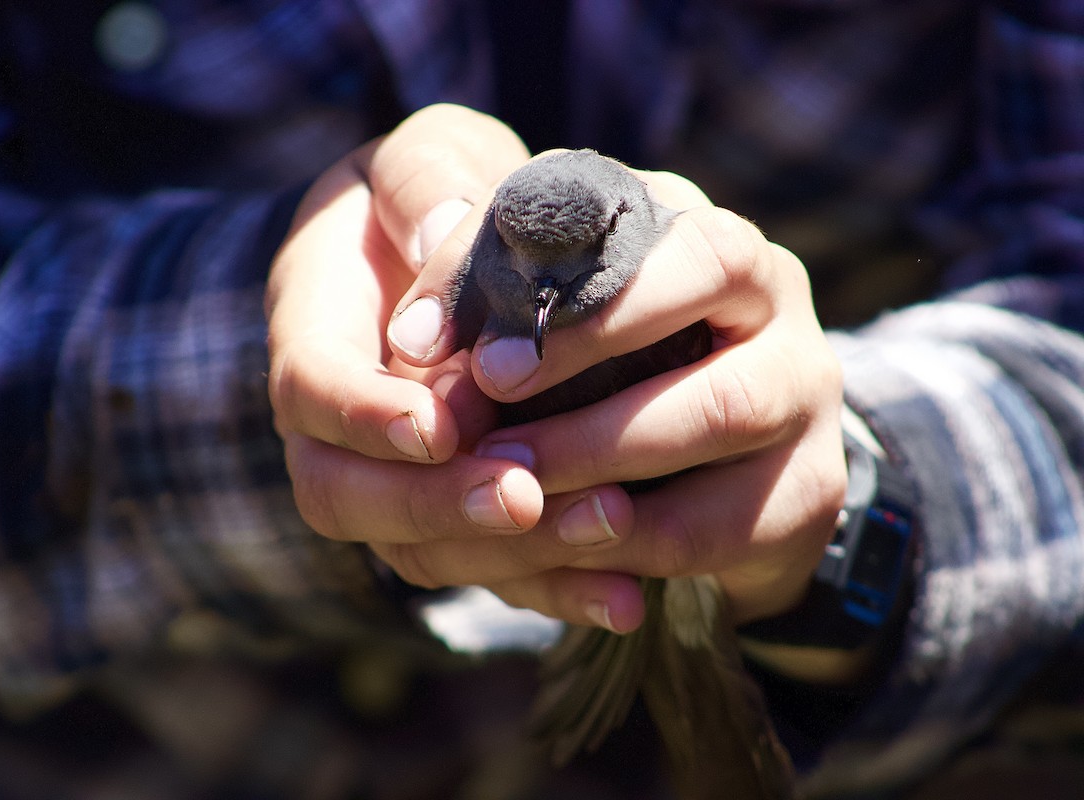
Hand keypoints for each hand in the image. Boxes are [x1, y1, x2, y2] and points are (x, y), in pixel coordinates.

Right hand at [269, 107, 657, 629]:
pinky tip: (623, 599)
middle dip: (434, 504)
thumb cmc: (435, 192)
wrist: (447, 250)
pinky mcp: (449, 514)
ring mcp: (387, 477)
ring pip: (417, 550)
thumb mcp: (426, 155)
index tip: (438, 424)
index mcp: (315, 327)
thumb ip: (424, 185)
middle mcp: (337, 421)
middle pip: (346, 496)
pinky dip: (551, 588)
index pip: (311, 390)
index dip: (364, 417)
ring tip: (606, 530)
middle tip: (523, 498)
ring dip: (506, 556)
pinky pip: (483, 570)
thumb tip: (439, 240)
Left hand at [386, 159, 847, 629]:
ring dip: (598, 450)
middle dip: (585, 339)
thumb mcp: (546, 318)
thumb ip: (484, 298)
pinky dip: (632, 541)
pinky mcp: (808, 488)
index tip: (443, 343)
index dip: (527, 267)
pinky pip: (721, 520)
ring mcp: (803, 387)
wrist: (722, 475)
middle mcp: (769, 289)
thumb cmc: (605, 371)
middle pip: (705, 269)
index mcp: (691, 225)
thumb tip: (410, 337)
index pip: (625, 205)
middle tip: (486, 398)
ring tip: (509, 484)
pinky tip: (565, 548)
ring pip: (716, 406)